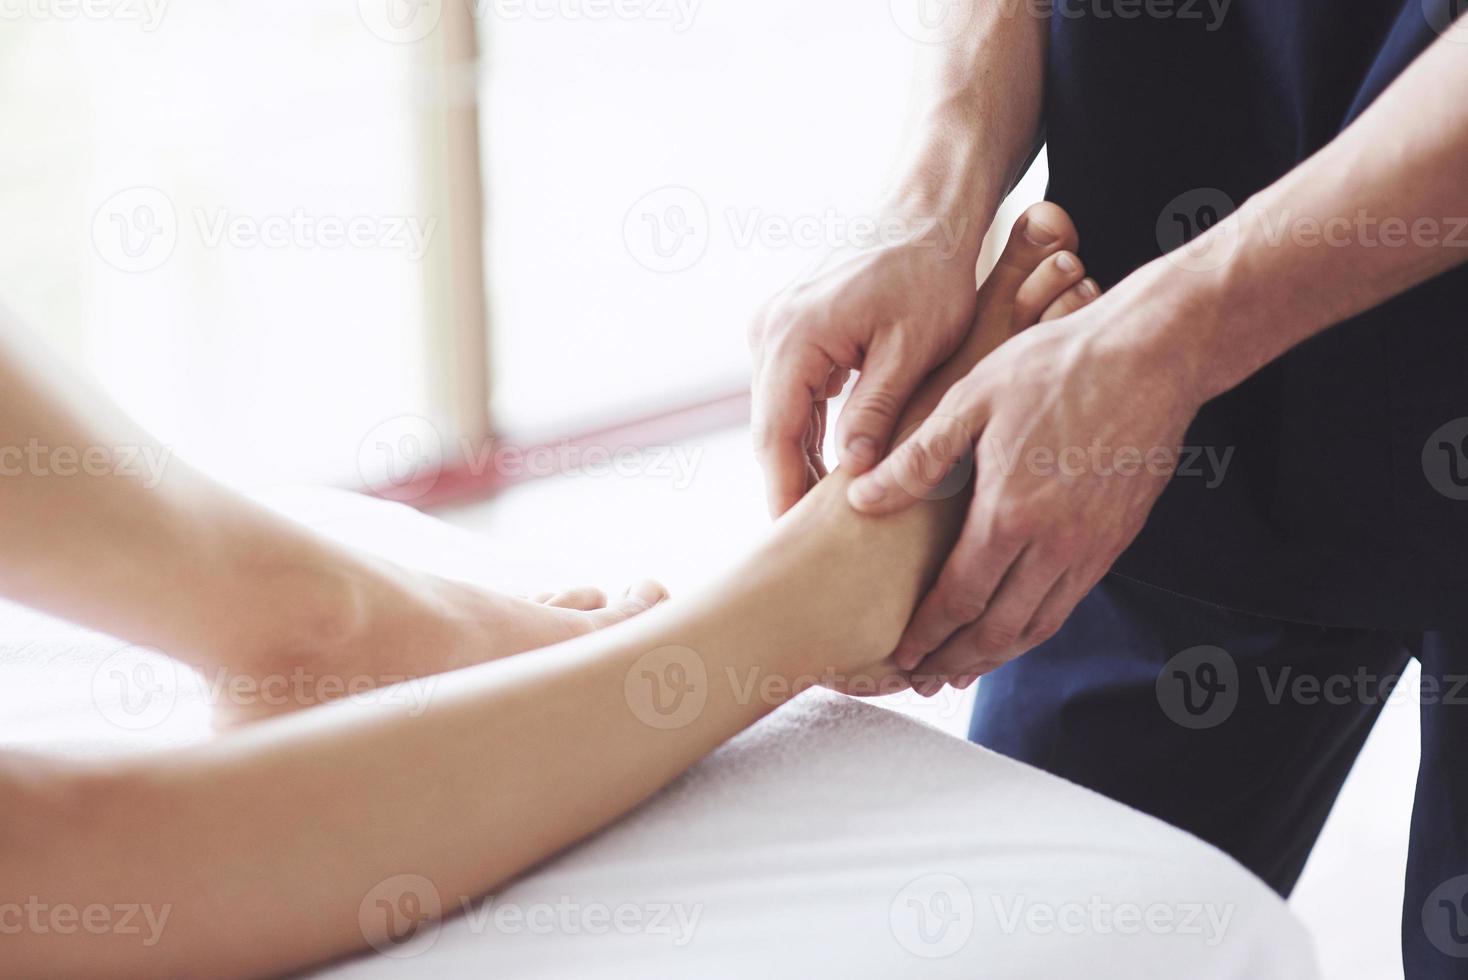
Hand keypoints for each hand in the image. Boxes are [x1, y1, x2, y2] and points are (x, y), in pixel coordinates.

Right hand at [748, 223, 985, 516]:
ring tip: (820, 519)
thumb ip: (878, 412)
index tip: (793, 540)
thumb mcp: (914, 348)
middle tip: (806, 546)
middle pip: (770, 428)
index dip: (784, 491)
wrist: (925, 212)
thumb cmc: (931, 272)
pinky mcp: (789, 327)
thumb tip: (854, 476)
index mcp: (794, 335)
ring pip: (779, 412)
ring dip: (798, 459)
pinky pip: (791, 392)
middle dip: (788, 484)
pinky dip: (807, 428)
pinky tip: (830, 467)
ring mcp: (773, 326)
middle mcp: (770, 330)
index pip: (776, 434)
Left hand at [847, 293, 1205, 691]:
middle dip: (957, 661)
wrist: (1152, 355)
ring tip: (964, 668)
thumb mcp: (970, 400)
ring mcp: (1092, 546)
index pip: (959, 598)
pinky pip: (1070, 601)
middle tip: (925, 679)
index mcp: (1010, 513)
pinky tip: (1015, 626)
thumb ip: (916, 458)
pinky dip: (1036, 627)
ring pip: (1039, 625)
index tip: (901, 655)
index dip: (927, 634)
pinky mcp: (1117, 539)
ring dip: (998, 655)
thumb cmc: (1056, 367)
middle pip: (998, 630)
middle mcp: (1055, 544)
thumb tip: (862, 498)